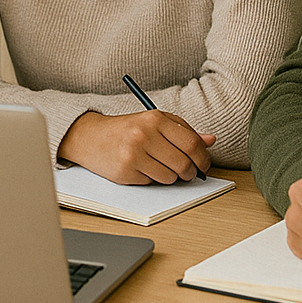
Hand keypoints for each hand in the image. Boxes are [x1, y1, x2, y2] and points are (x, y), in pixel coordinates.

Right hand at [58, 110, 214, 183]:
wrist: (91, 136)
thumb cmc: (127, 129)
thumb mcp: (155, 121)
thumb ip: (183, 130)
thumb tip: (210, 140)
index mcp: (155, 119)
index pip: (192, 144)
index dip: (203, 158)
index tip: (203, 164)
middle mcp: (144, 135)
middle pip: (184, 164)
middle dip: (190, 172)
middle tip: (187, 172)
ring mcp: (133, 154)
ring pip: (170, 177)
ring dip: (170, 177)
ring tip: (159, 166)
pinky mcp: (125, 172)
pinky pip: (152, 183)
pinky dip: (152, 179)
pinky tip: (141, 168)